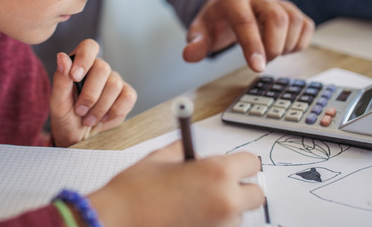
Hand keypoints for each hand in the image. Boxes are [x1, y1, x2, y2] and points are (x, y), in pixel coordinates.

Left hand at [49, 39, 136, 146]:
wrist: (77, 138)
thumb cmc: (66, 117)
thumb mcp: (57, 101)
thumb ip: (60, 79)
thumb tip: (62, 56)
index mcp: (80, 64)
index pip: (89, 46)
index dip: (85, 58)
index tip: (75, 76)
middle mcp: (99, 69)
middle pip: (103, 68)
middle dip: (90, 94)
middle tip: (79, 111)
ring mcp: (114, 81)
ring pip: (115, 84)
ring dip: (99, 107)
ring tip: (88, 119)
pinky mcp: (126, 95)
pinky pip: (128, 97)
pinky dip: (114, 111)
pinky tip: (103, 118)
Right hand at [89, 140, 263, 226]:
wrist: (115, 222)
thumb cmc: (134, 192)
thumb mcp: (160, 157)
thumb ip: (186, 151)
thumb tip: (197, 153)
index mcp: (217, 172)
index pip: (251, 163)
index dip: (239, 163)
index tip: (231, 165)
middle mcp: (226, 201)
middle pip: (255, 194)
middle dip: (239, 189)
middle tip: (216, 187)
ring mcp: (221, 226)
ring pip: (238, 216)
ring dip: (225, 210)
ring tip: (193, 205)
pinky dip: (211, 224)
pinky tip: (189, 218)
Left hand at [183, 0, 313, 70]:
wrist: (229, 6)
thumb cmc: (216, 21)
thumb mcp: (200, 31)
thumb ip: (195, 42)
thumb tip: (189, 54)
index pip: (246, 21)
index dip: (253, 46)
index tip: (258, 68)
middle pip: (277, 17)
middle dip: (273, 46)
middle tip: (264, 62)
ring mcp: (277, 1)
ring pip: (294, 19)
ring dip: (287, 44)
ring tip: (272, 54)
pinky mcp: (291, 10)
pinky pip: (306, 24)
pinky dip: (300, 42)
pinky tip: (285, 49)